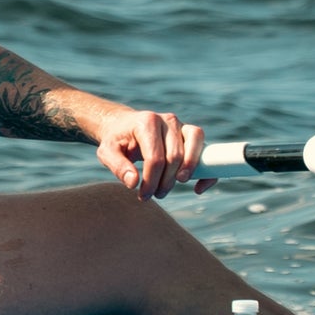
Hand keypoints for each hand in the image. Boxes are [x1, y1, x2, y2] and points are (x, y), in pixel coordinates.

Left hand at [90, 104, 213, 199]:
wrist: (124, 126)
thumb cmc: (116, 141)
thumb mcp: (107, 152)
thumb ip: (118, 166)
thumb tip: (133, 183)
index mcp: (147, 123)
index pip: (155, 157)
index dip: (151, 180)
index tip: (143, 195)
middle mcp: (167, 120)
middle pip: (175, 156)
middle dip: (165, 181)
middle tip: (154, 195)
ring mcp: (181, 125)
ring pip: (195, 147)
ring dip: (187, 173)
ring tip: (172, 187)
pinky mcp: (190, 133)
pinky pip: (206, 147)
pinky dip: (207, 170)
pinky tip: (197, 188)